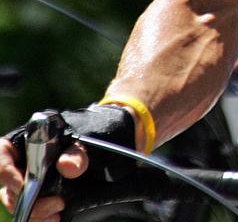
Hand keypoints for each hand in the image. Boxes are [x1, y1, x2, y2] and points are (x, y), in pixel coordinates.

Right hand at [0, 105, 133, 220]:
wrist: (118, 140)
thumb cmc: (100, 132)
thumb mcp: (93, 138)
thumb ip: (79, 152)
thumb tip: (68, 166)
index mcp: (32, 139)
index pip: (3, 152)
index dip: (5, 170)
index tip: (21, 185)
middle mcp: (27, 161)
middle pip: (9, 185)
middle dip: (26, 199)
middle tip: (56, 203)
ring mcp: (36, 180)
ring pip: (18, 201)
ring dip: (34, 212)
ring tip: (57, 214)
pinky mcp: (46, 195)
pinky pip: (34, 211)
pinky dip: (41, 217)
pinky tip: (55, 219)